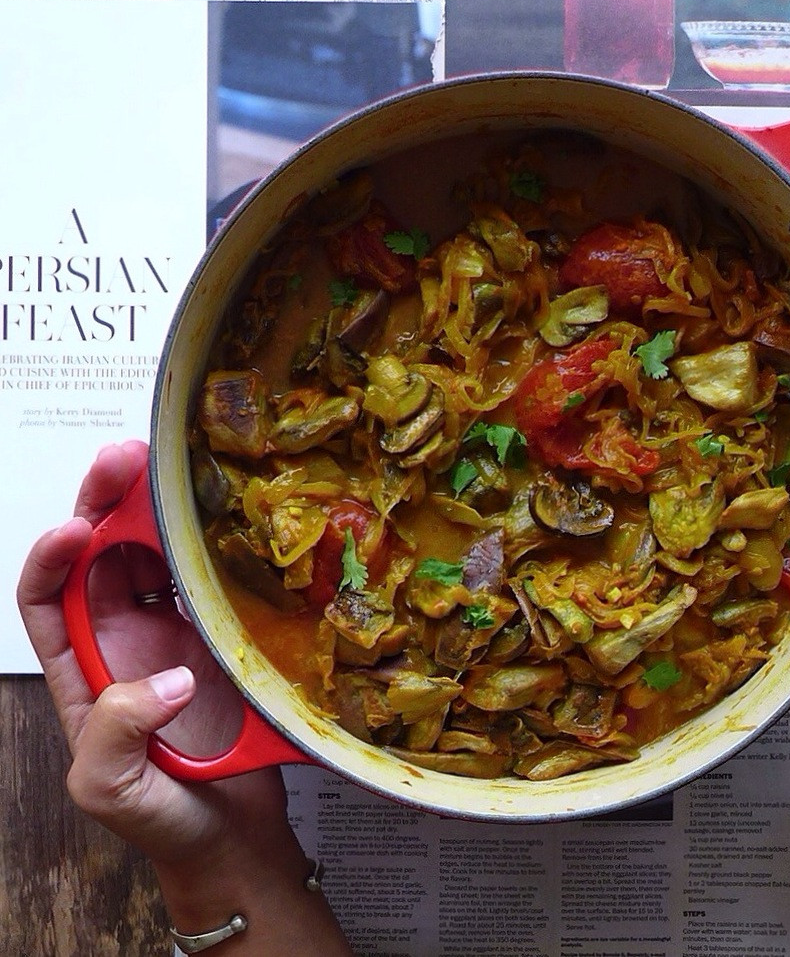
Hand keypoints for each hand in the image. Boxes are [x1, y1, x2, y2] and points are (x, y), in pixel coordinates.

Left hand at [19, 440, 352, 949]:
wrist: (232, 836)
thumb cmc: (162, 820)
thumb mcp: (108, 788)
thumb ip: (114, 733)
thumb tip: (166, 678)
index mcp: (84, 671)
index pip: (47, 598)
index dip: (53, 557)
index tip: (79, 528)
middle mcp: (125, 643)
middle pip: (101, 558)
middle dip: (104, 504)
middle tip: (124, 462)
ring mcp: (177, 636)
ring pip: (156, 558)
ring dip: (156, 513)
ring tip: (171, 473)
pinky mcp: (224, 638)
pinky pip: (211, 581)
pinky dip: (212, 546)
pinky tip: (220, 519)